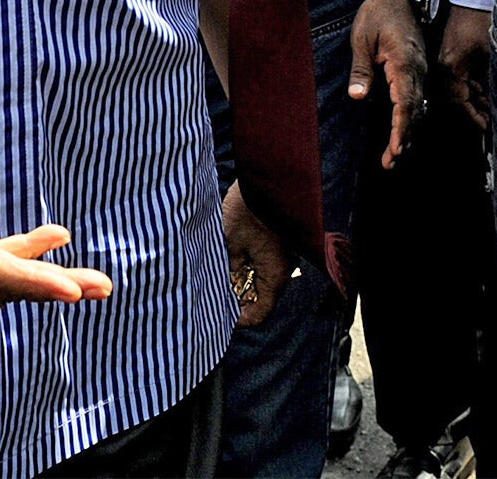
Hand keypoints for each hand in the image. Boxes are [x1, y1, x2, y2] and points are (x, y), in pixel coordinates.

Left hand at [221, 181, 290, 328]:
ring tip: (218, 275)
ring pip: (261, 280)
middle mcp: (282, 269)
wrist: (266, 177)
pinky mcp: (278, 242)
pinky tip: (230, 258)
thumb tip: (219, 285)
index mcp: (274, 275)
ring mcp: (282, 256)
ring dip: (242, 281)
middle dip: (238, 299)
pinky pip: (263, 264)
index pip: (260, 312)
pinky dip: (247, 266)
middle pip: (261, 298)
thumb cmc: (247, 209)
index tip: (220, 316)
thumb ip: (225, 268)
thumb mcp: (228, 242)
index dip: (239, 319)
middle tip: (214, 295)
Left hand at [350, 0, 427, 167]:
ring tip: (393, 156)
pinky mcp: (417, 69)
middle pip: (415, 111)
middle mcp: (417, 69)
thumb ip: (361, 69)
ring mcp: (420, 69)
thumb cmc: (377, 14)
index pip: (405, 103)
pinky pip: (416, 98)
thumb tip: (358, 97)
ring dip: (407, 132)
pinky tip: (402, 133)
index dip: (401, 128)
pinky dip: (410, 118)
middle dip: (404, 139)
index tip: (395, 149)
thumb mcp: (362, 39)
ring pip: (418, 107)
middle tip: (389, 163)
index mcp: (404, 62)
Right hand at [440, 6, 491, 128]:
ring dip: (473, 100)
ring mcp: (445, 60)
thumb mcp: (492, 51)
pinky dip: (471, 87)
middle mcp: (443, 66)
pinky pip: (459, 78)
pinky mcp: (450, 55)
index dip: (474, 116)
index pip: (459, 101)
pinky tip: (484, 91)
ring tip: (489, 108)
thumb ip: (491, 79)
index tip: (486, 126)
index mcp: (450, 67)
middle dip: (474, 110)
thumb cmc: (481, 18)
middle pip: (457, 98)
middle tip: (489, 119)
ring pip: (458, 89)